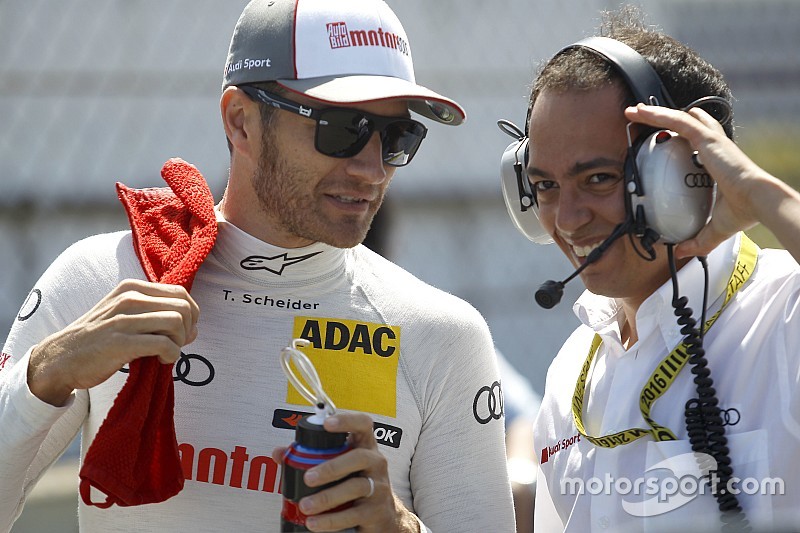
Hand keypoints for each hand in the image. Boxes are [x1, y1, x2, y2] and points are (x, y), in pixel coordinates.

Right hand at [27, 279, 198, 405]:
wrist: (61, 358)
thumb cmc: (99, 338)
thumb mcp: (125, 314)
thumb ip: (157, 315)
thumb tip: (195, 329)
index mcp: (132, 288)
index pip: (181, 293)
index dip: (191, 314)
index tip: (182, 332)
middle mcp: (129, 298)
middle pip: (183, 307)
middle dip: (188, 330)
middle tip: (176, 344)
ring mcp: (124, 319)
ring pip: (177, 322)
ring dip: (180, 343)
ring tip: (167, 353)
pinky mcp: (121, 342)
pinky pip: (164, 344)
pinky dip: (171, 355)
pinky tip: (161, 361)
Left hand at [273, 412, 420, 532]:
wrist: (381, 516)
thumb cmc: (356, 483)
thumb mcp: (339, 466)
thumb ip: (309, 456)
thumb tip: (279, 453)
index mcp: (365, 446)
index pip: (363, 424)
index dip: (347, 420)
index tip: (327, 424)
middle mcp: (375, 463)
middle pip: (359, 458)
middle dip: (332, 467)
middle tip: (308, 478)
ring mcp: (379, 486)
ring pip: (356, 487)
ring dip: (328, 497)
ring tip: (306, 505)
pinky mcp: (377, 511)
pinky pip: (354, 514)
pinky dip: (332, 520)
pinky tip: (315, 522)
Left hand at [624, 103, 770, 257]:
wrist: (757, 201)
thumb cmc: (744, 211)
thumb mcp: (715, 228)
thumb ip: (697, 239)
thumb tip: (681, 252)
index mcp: (717, 160)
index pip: (697, 142)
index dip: (681, 136)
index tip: (664, 138)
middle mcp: (714, 145)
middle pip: (687, 123)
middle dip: (665, 118)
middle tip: (643, 117)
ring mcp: (710, 139)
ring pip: (677, 118)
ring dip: (653, 113)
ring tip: (633, 111)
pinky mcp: (706, 137)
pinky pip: (675, 121)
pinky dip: (656, 116)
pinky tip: (639, 113)